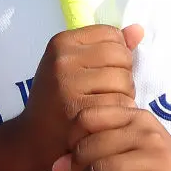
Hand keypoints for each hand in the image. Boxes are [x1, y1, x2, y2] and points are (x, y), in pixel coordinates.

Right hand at [19, 24, 143, 170]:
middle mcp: (63, 60)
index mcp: (62, 42)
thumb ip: (107, 46)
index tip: (102, 71)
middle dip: (123, 75)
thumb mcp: (75, 65)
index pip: (112, 34)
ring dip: (124, 95)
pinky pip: (120, 104)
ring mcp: (69, 85)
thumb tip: (138, 30)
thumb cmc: (58, 99)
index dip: (117, 53)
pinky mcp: (79, 112)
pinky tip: (106, 119)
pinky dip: (120, 113)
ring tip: (105, 104)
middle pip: (121, 56)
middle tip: (106, 91)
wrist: (32, 140)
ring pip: (124, 80)